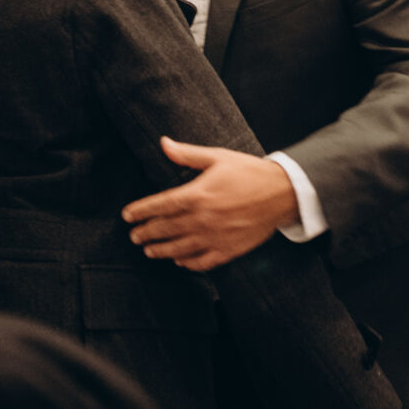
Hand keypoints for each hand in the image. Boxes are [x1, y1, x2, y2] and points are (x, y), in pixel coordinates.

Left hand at [120, 137, 298, 271]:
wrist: (282, 193)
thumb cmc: (249, 172)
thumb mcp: (217, 157)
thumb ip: (187, 154)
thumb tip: (163, 143)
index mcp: (197, 195)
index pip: (160, 206)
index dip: (140, 211)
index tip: (127, 215)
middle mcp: (202, 219)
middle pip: (165, 229)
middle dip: (145, 233)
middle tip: (133, 236)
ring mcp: (215, 237)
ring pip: (179, 249)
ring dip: (160, 251)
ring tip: (148, 251)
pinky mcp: (229, 250)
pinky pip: (202, 262)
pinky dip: (188, 264)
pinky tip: (180, 262)